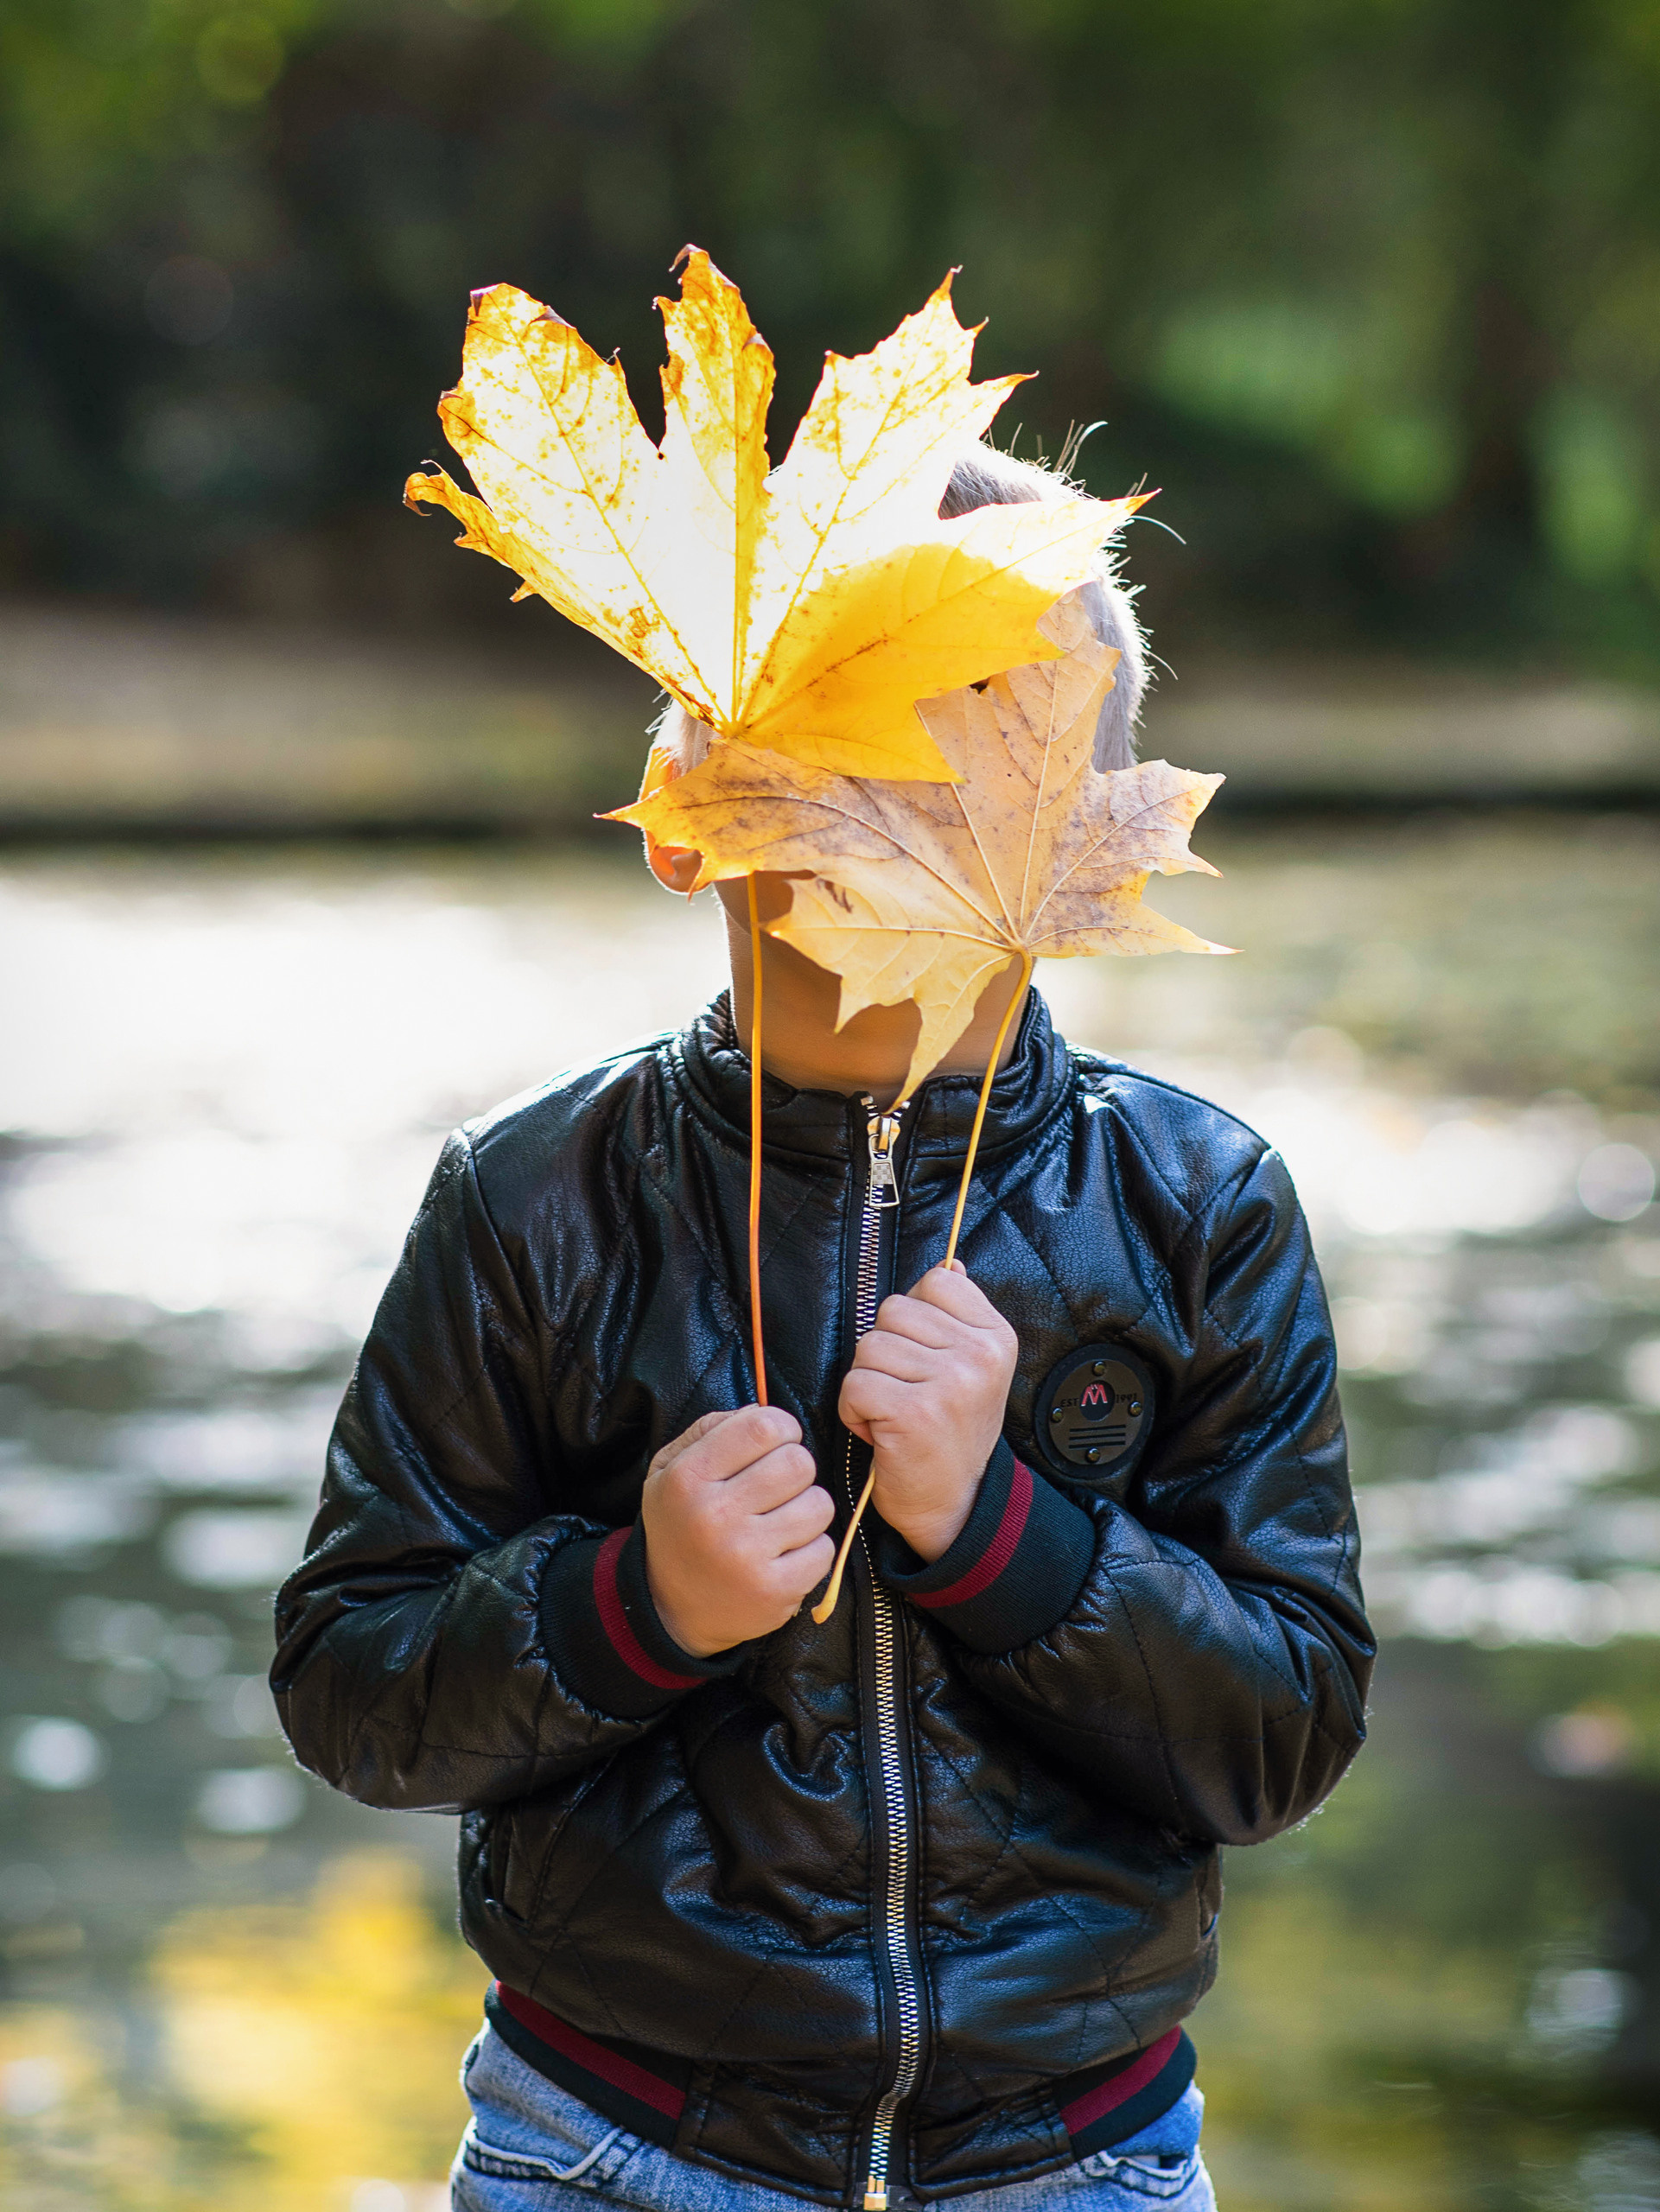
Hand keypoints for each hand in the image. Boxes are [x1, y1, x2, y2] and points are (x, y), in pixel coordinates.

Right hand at [640, 1406, 834, 1656]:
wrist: (671, 1607)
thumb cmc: (681, 1524)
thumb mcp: (671, 1468)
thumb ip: (712, 1428)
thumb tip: (764, 1408)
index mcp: (688, 1477)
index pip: (764, 1425)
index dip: (782, 1428)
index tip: (776, 1442)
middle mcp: (715, 1516)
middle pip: (798, 1463)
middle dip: (796, 1469)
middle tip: (778, 1486)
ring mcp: (746, 1556)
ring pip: (819, 1505)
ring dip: (807, 1509)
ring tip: (780, 1521)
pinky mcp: (774, 1590)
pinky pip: (825, 1548)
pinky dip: (811, 1548)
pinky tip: (784, 1553)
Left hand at [838, 1263, 1018, 1562]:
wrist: (954, 1504)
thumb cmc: (951, 1431)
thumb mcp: (970, 1367)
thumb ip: (957, 1315)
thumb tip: (949, 1263)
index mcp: (996, 1337)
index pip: (936, 1281)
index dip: (914, 1319)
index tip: (928, 1360)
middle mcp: (979, 1356)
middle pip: (892, 1311)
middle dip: (886, 1353)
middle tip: (909, 1393)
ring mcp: (950, 1384)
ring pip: (868, 1347)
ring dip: (868, 1384)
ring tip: (895, 1413)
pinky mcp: (914, 1413)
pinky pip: (855, 1384)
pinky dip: (855, 1411)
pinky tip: (881, 1432)